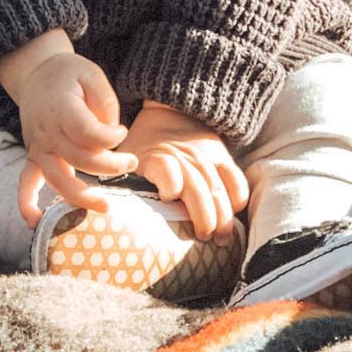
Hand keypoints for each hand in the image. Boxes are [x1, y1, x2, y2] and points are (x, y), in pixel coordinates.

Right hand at [16, 53, 138, 226]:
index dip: (111, 137)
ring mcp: (38, 146)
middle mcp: (47, 131)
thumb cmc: (71, 75)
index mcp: (62, 109)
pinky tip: (36, 222)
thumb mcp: (94, 76)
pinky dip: (27, 203)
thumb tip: (113, 138)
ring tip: (106, 206)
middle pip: (80, 159)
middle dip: (111, 166)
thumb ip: (106, 105)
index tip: (122, 131)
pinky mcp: (34, 155)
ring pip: (58, 178)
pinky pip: (25, 182)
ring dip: (81, 196)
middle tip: (131, 161)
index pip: (88, 134)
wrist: (37, 73)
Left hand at [121, 102, 249, 241]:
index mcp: (154, 158)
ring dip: (222, 215)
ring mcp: (204, 157)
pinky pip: (235, 177)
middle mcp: (182, 157)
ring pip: (217, 188)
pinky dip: (238, 196)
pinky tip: (236, 213)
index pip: (165, 168)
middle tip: (203, 238)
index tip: (168, 196)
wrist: (169, 112)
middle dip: (204, 216)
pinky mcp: (221, 156)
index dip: (170, 182)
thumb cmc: (144, 145)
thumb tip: (114, 210)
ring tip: (221, 238)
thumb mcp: (126, 157)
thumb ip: (122, 180)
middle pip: (197, 187)